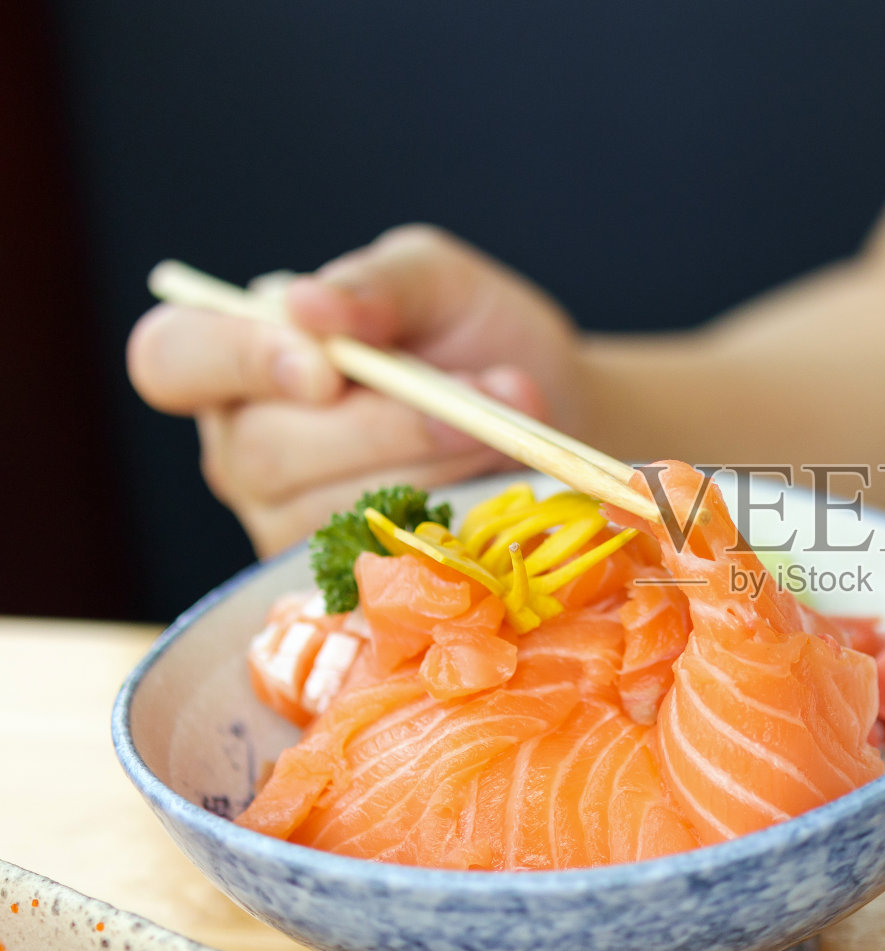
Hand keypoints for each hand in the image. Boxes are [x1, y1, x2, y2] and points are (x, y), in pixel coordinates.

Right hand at [128, 225, 578, 555]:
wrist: (554, 411)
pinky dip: (449, 516)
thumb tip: (305, 306)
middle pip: (266, 452)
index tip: (326, 370)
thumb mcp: (436, 280)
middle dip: (387, 428)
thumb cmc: (475, 334)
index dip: (236, 363)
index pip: (172, 359)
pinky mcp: (338, 579)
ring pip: (333, 511)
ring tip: (504, 424)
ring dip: (436, 468)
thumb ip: (376, 283)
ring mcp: (285, 518)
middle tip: (484, 394)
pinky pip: (378, 560)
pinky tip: (494, 481)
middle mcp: (244, 441)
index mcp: (238, 350)